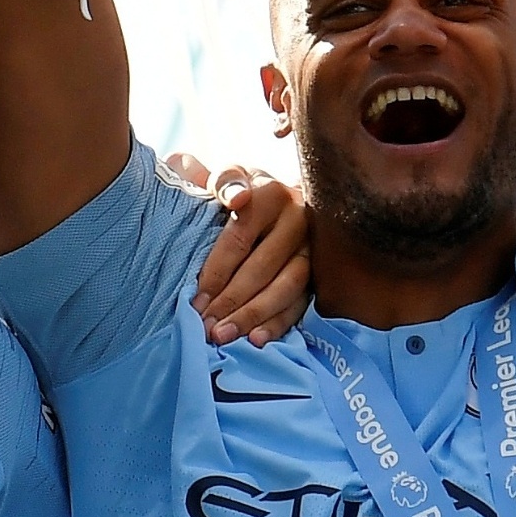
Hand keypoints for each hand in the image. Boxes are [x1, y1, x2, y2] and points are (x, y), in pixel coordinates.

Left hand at [191, 164, 310, 343]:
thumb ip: (223, 181)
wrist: (265, 197)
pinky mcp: (320, 272)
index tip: (195, 301)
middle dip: (231, 301)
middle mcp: (299, 219)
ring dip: (254, 316)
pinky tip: (256, 339)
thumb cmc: (235, 190)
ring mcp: (313, 247)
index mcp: (271, 193)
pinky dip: (279, 323)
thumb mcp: (225, 176)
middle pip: (263, 267)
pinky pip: (302, 303)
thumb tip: (237, 199)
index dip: (216, 273)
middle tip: (207, 328)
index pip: (240, 239)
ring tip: (225, 337)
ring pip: (287, 287)